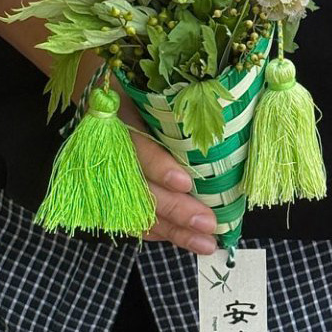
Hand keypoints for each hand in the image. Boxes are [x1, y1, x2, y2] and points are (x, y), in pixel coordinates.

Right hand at [119, 98, 217, 255]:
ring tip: (204, 243)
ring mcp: (105, 173)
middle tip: (208, 223)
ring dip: (173, 230)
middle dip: (175, 208)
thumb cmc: (141, 89)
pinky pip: (133, 219)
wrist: (103, 92)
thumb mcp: (155, 88)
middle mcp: (108, 148)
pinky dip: (161, 232)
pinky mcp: (107, 194)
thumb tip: (228, 110)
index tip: (184, 182)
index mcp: (118, 116)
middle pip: (139, 186)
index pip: (136, 145)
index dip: (158, 165)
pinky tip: (186, 240)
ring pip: (136, 209)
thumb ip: (180, 105)